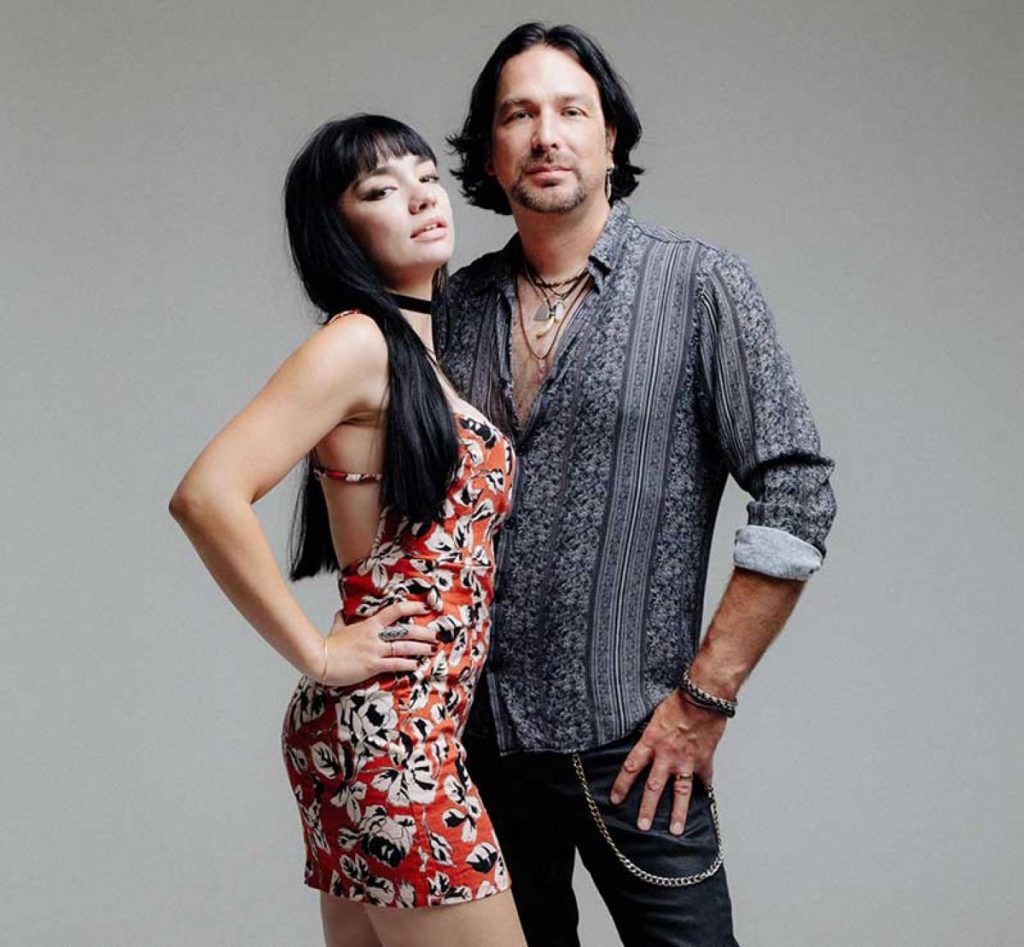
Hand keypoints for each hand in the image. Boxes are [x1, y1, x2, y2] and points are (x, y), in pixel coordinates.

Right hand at [317, 600, 435, 686]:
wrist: (320, 660)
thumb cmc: (328, 646)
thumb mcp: (336, 628)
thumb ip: (341, 620)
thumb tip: (339, 613)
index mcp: (369, 625)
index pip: (394, 611)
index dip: (411, 608)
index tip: (424, 608)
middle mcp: (375, 636)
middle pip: (405, 630)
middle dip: (423, 632)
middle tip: (435, 634)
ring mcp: (374, 650)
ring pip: (404, 647)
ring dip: (420, 648)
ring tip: (432, 649)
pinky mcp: (372, 665)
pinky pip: (395, 664)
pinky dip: (407, 664)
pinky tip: (416, 665)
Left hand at [609, 690, 727, 835]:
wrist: (703, 696)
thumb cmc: (678, 700)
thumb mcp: (655, 715)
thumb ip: (650, 733)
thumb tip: (644, 741)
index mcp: (651, 742)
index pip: (631, 767)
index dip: (621, 785)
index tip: (615, 799)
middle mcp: (667, 755)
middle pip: (654, 787)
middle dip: (647, 809)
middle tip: (642, 826)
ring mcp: (686, 761)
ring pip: (680, 793)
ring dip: (677, 813)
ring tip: (675, 831)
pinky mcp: (704, 761)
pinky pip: (705, 779)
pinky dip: (705, 789)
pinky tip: (706, 799)